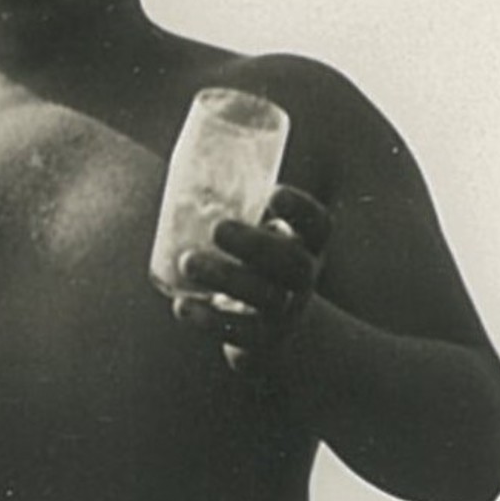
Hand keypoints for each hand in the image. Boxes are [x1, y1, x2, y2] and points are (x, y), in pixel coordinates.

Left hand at [172, 184, 330, 363]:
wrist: (276, 332)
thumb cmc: (257, 266)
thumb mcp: (262, 235)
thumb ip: (240, 208)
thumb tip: (186, 160)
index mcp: (308, 245)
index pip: (319, 226)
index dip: (301, 210)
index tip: (273, 193)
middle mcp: (303, 279)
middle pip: (291, 264)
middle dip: (255, 245)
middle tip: (218, 228)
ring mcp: (284, 312)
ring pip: (264, 297)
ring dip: (225, 278)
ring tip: (187, 261)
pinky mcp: (259, 340)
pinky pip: (237, 332)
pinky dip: (207, 320)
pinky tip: (181, 307)